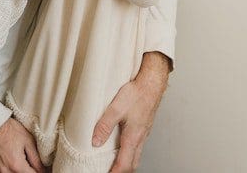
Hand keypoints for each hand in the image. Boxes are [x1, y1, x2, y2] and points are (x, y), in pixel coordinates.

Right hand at [0, 117, 44, 172]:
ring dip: (19, 171)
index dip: (40, 172)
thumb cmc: (9, 129)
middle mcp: (6, 171)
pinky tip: (12, 162)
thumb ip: (36, 159)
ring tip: (20, 161)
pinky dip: (10, 171)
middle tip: (30, 163)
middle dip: (29, 171)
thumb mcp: (28, 141)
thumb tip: (43, 170)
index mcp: (17, 165)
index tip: (42, 169)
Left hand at [92, 52, 169, 172]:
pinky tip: (123, 147)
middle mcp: (140, 138)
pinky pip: (138, 146)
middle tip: (110, 172)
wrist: (152, 83)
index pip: (124, 164)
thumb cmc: (137, 93)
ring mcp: (143, 133)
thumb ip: (104, 125)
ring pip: (136, 156)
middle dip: (122, 171)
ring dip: (126, 163)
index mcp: (133, 137)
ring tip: (115, 165)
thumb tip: (95, 141)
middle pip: (132, 164)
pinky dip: (130, 153)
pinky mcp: (143, 127)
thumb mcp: (116, 108)